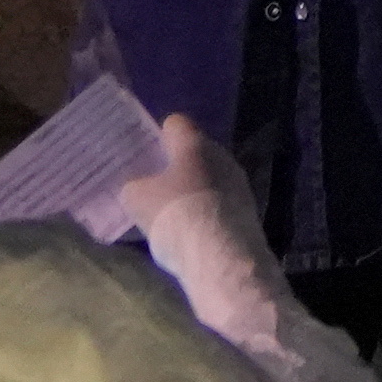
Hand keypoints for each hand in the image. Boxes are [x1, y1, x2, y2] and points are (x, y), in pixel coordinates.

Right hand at [116, 116, 308, 357]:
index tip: (145, 155)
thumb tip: (138, 186)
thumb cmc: (175, 215)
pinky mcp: (248, 211)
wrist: (221, 257)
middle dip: (176, 166)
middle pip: (195, 152)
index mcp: (195, 143)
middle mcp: (222, 156)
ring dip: (192, 191)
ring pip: (209, 178)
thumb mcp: (137, 199)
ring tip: (171, 213)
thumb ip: (134, 185)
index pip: (176, 124)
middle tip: (154, 186)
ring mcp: (239, 183)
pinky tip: (191, 231)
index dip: (158, 136)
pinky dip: (206, 211)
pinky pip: (219, 202)